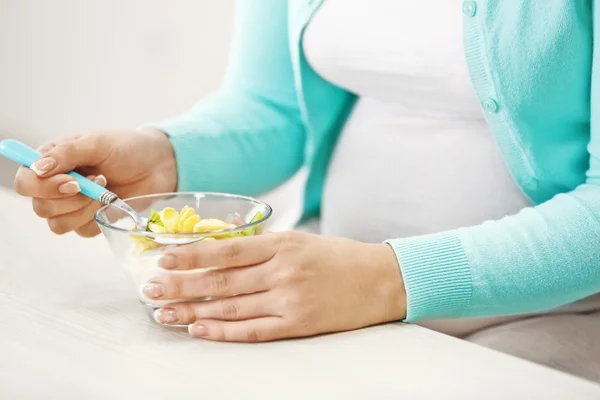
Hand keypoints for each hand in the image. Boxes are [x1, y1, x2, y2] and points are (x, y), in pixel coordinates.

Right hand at [14, 129, 176, 236]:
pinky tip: (111, 201)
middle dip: (70, 199)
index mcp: (51, 161)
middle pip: (40, 207)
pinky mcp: (89, 221)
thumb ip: (66, 153)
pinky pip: (80, 231)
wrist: (158, 164)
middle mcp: (55, 185)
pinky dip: (96, 217)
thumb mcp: (97, 142)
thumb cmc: (127, 148)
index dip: (42, 186)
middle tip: (98, 180)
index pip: (25, 182)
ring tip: (106, 188)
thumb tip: (37, 168)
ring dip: (84, 209)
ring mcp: (72, 206)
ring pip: (57, 224)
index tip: (73, 181)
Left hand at [146, 232, 405, 341]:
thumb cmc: (339, 257)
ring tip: (165, 314)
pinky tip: (200, 330)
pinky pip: (253, 330)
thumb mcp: (301, 240)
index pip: (226, 249)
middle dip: (181, 285)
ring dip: (194, 311)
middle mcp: (282, 270)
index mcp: (282, 244)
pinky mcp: (299, 324)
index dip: (191, 255)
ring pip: (231, 306)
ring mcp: (290, 299)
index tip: (163, 258)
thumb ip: (264, 246)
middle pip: (221, 280)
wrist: (382, 278)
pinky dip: (223, 331)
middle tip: (150, 290)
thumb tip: (222, 252)